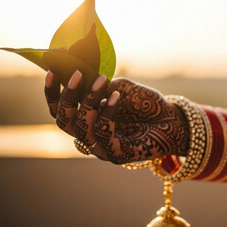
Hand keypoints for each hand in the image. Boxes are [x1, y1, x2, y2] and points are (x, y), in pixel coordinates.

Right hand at [44, 70, 189, 163]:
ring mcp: (103, 148)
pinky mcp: (118, 155)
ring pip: (81, 129)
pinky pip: (104, 136)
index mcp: (86, 120)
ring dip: (89, 102)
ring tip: (101, 81)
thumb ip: (100, 84)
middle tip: (78, 75)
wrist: (174, 120)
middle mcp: (90, 136)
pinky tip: (117, 96)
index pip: (59, 111)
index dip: (52, 93)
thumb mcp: (120, 87)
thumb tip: (80, 73)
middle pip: (64, 122)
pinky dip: (108, 113)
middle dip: (67, 97)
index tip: (52, 71)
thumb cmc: (146, 104)